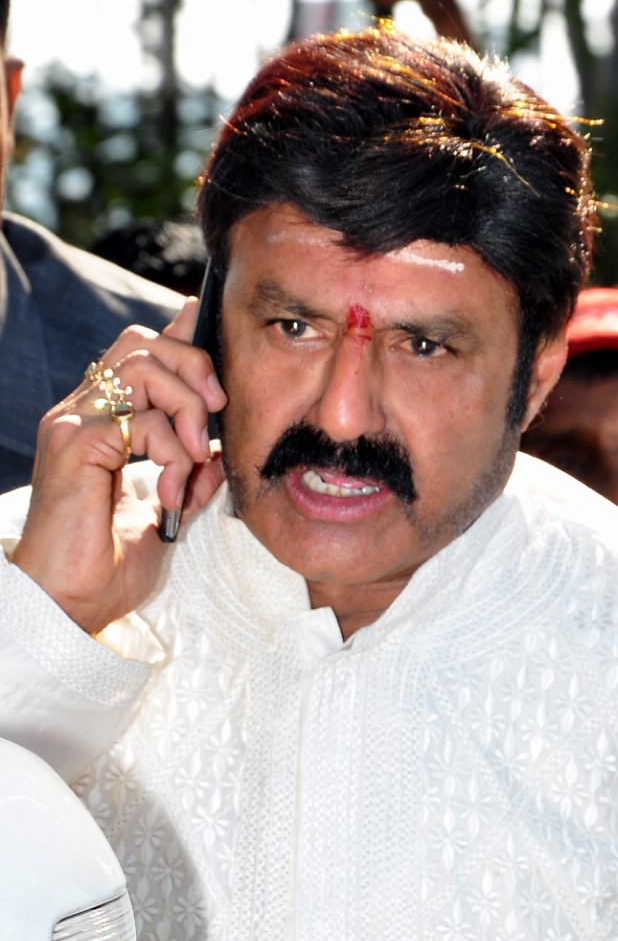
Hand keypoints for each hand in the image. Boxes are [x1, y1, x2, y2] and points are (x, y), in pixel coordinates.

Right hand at [12, 300, 225, 635]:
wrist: (71, 604)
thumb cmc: (108, 567)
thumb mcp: (166, 513)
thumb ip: (189, 476)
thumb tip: (222, 451)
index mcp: (101, 424)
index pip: (138, 353)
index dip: (179, 336)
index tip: (213, 338)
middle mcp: (82, 414)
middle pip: (142, 343)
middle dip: (194, 367)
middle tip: (217, 415)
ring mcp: (73, 425)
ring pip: (142, 366)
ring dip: (187, 405)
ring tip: (197, 454)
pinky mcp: (74, 445)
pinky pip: (141, 421)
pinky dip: (173, 452)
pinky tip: (172, 489)